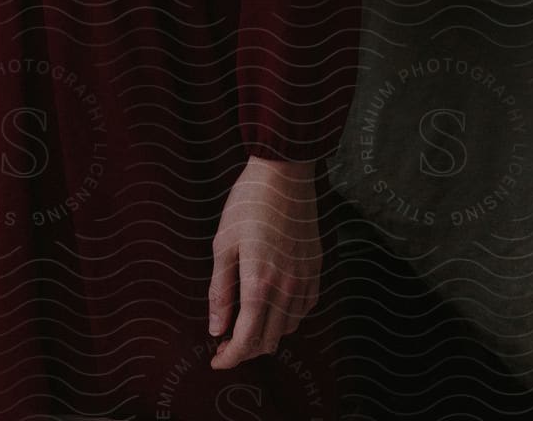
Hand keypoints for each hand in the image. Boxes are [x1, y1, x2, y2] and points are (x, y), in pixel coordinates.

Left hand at [207, 156, 322, 368]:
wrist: (284, 173)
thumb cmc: (248, 205)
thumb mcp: (223, 245)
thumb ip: (220, 291)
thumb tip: (216, 329)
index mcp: (259, 285)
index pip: (246, 341)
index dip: (230, 358)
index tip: (216, 360)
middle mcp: (287, 290)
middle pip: (268, 341)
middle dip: (245, 350)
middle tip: (226, 341)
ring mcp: (305, 280)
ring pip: (288, 328)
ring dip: (267, 334)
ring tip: (246, 322)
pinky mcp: (316, 269)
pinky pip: (304, 309)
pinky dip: (287, 318)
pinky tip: (272, 306)